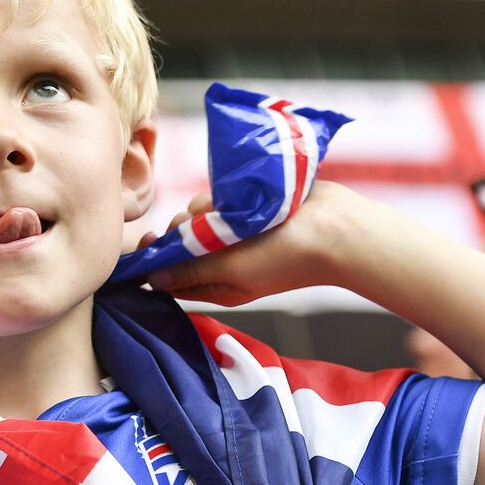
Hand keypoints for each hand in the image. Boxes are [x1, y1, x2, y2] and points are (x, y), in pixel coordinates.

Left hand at [144, 181, 362, 304]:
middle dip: (184, 231)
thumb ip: (190, 272)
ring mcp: (231, 235)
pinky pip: (215, 200)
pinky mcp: (242, 211)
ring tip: (233, 214)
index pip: (171, 277)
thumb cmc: (285, 257)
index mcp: (216, 285)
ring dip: (205, 211)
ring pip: (194, 217)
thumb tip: (151, 279)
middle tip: (205, 228)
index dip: (155, 260)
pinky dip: (221, 199)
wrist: (334, 228)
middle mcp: (220, 261)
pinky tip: (239, 199)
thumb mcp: (232, 270)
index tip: (149, 242)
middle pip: (179, 243)